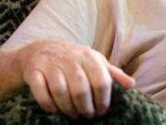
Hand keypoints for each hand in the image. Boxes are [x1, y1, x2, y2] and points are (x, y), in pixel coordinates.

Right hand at [17, 40, 135, 118]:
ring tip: (73, 115)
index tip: (102, 111)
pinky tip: (54, 111)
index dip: (103, 101)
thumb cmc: (75, 60)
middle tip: (87, 116)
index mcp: (89, 57)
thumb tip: (131, 85)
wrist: (42, 49)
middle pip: (81, 89)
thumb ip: (113, 74)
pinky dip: (48, 104)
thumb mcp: (96, 62)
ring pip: (60, 92)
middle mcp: (70, 59)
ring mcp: (51, 64)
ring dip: (67, 108)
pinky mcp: (34, 71)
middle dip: (85, 108)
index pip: (101, 82)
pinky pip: (40, 92)